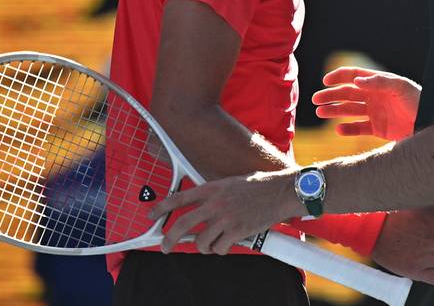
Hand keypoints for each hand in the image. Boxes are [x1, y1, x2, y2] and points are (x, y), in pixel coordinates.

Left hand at [149, 170, 299, 254]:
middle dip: (169, 239)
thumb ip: (215, 196)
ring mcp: (226, 218)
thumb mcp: (232, 183)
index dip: (161, 208)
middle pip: (182, 224)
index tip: (151, 215)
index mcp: (213, 188)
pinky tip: (228, 244)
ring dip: (204, 246)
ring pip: (201, 242)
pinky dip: (221, 250)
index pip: (179, 198)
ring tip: (213, 243)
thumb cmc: (260, 187)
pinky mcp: (237, 231)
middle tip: (165, 246)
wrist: (282, 192)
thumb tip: (200, 212)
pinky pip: (219, 248)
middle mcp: (216, 203)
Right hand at [314, 67, 419, 140]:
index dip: (339, 77)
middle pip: (347, 94)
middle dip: (331, 96)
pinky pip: (359, 128)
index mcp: (378, 83)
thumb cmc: (420, 102)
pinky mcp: (379, 129)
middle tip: (315, 100)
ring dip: (334, 111)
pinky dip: (348, 129)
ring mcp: (376, 113)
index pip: (354, 76)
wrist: (431, 125)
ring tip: (320, 112)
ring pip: (349, 111)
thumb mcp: (401, 87)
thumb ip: (380, 82)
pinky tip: (338, 129)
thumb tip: (357, 81)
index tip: (325, 82)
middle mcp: (375, 97)